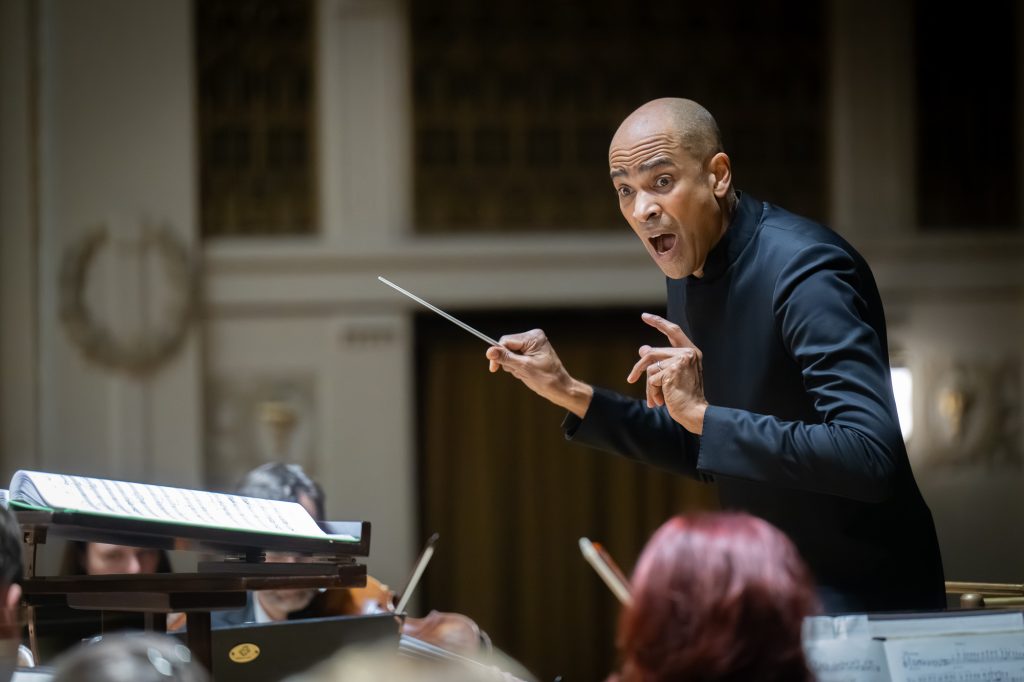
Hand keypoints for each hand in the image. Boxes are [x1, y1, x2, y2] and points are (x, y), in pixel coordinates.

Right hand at [485, 329, 592, 416]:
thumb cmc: (547, 379)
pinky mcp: (530, 353)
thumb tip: (489, 351)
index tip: (494, 368)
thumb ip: (506, 358)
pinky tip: (525, 373)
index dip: (498, 354)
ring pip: (509, 354)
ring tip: (524, 373)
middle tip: (519, 372)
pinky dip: (516, 367)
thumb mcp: (524, 368)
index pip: (506, 341)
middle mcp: (532, 337)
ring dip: (513, 366)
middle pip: (507, 347)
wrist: (560, 389)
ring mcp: (532, 345)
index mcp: (533, 337)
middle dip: (509, 362)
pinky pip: (514, 358)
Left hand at [626, 313, 707, 433]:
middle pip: (653, 353)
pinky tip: (661, 400)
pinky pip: (651, 378)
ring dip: (648, 386)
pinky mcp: (672, 369)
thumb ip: (660, 361)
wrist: (694, 412)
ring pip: (650, 367)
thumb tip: (643, 348)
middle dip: (639, 368)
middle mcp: (688, 353)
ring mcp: (681, 360)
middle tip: (630, 379)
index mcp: (691, 352)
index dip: (658, 323)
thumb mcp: (671, 377)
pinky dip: (652, 391)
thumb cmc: (685, 396)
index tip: (645, 316)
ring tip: (655, 399)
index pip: (673, 331)